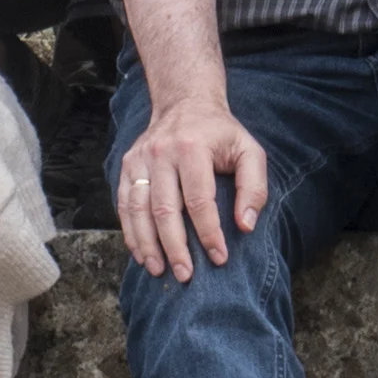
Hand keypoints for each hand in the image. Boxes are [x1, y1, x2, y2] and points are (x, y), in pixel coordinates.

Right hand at [115, 95, 272, 281]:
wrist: (184, 102)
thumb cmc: (221, 133)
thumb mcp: (249, 151)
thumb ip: (254, 188)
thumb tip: (245, 226)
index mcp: (192, 147)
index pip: (198, 199)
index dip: (209, 232)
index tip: (219, 258)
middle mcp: (160, 153)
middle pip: (164, 209)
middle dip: (175, 247)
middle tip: (186, 275)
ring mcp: (139, 159)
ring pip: (138, 209)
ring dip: (147, 244)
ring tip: (158, 270)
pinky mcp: (127, 166)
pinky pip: (124, 204)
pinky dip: (130, 232)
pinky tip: (140, 253)